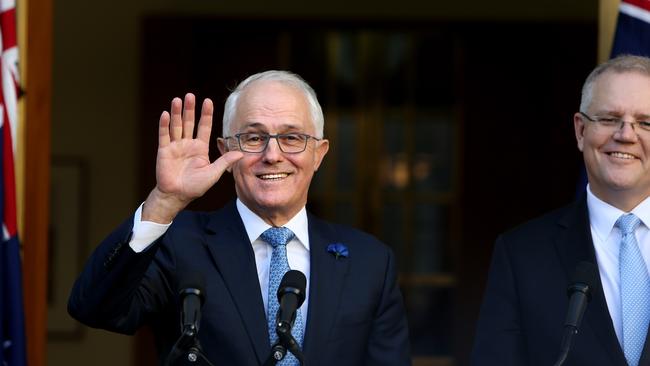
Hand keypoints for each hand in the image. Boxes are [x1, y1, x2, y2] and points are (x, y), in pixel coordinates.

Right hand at [142, 93, 242, 222]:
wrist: (177, 195)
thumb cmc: (195, 186)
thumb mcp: (213, 173)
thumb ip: (224, 162)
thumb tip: (240, 153)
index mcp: (200, 148)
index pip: (204, 127)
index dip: (206, 114)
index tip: (208, 101)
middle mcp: (187, 144)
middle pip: (189, 123)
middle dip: (190, 109)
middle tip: (191, 95)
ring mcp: (175, 146)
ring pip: (176, 126)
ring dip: (177, 113)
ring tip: (178, 100)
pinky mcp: (164, 150)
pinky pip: (164, 135)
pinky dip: (165, 125)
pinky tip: (166, 114)